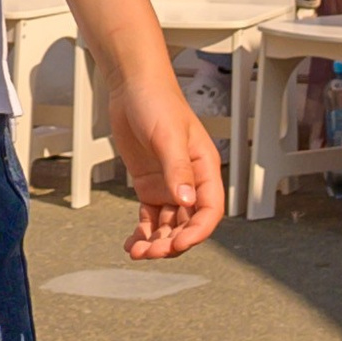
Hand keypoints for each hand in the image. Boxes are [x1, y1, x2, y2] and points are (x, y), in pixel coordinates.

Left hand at [105, 74, 224, 257]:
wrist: (132, 87)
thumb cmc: (157, 102)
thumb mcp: (168, 136)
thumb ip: (178, 170)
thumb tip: (187, 201)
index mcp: (205, 169)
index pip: (209, 210)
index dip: (197, 232)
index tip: (178, 245)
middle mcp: (190, 181)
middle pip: (188, 223)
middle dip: (172, 242)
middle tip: (151, 253)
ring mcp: (169, 185)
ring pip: (169, 225)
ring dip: (156, 242)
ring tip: (137, 252)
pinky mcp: (150, 186)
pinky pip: (150, 217)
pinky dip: (143, 233)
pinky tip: (132, 244)